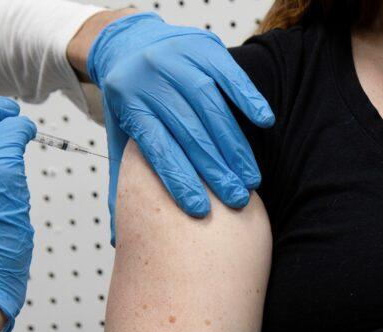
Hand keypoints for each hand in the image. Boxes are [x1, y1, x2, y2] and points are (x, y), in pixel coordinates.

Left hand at [84, 12, 274, 236]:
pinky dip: (248, 98)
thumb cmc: (132, 100)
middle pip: (189, 131)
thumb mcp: (120, 135)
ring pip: (211, 107)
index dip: (180, 180)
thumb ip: (122, 180)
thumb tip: (118, 237)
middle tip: (236, 200)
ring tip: (250, 178)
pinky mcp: (204, 47)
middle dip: (215, 169)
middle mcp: (152, 78)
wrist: (131, 43)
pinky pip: (229, 75)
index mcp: (130, 102)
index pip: (158, 147)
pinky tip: (264, 123)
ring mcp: (178, 59)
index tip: (201, 211)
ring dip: (234, 145)